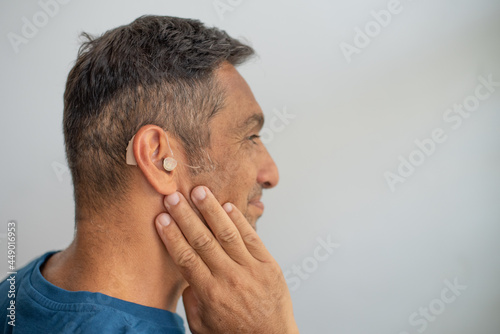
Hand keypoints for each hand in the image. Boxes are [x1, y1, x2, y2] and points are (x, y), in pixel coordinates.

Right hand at [155, 186, 298, 333]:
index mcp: (210, 293)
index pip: (186, 258)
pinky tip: (227, 206)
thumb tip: (185, 272)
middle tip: (173, 197)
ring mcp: (251, 269)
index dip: (172, 236)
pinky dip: (240, 220)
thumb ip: (191, 298)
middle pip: (203, 240)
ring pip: (227, 233)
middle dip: (186, 216)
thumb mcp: (203, 324)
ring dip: (211, 210)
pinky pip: (251, 237)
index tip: (161, 218)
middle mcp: (230, 278)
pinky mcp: (269, 264)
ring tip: (199, 191)